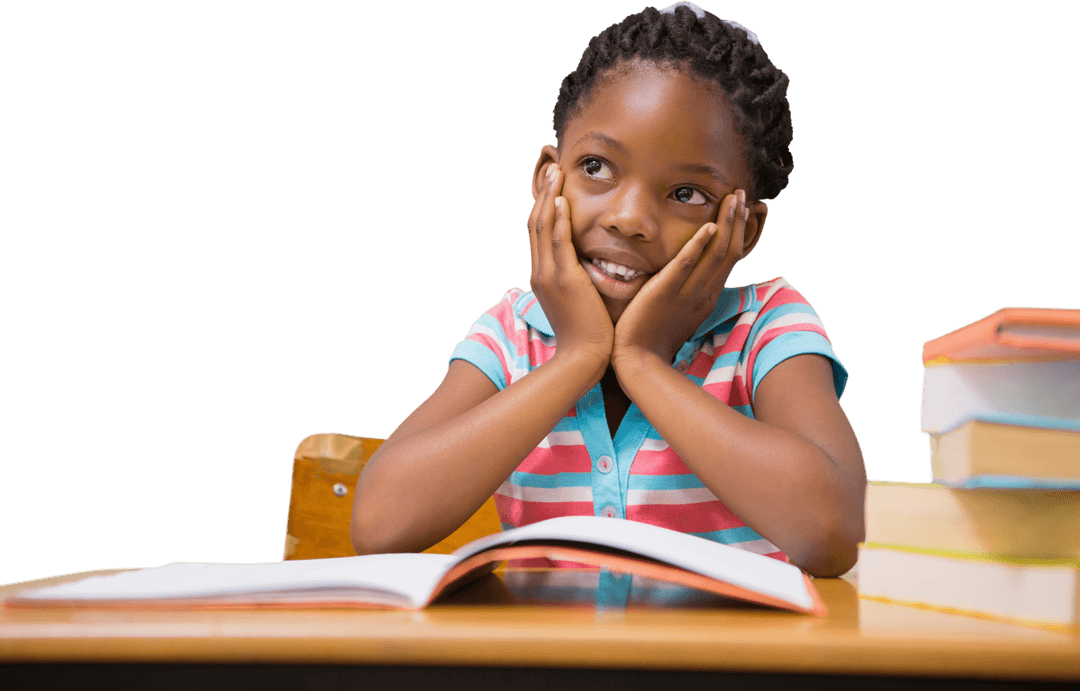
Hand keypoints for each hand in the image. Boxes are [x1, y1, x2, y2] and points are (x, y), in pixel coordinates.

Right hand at [528, 164, 612, 370]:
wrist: (584, 357)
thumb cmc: (588, 333)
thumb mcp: (577, 301)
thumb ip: (577, 279)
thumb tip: (587, 266)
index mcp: (542, 276)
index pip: (538, 232)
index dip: (543, 205)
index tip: (552, 184)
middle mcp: (540, 271)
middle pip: (535, 222)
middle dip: (543, 193)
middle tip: (551, 167)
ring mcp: (549, 275)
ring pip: (542, 226)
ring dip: (548, 196)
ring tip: (556, 172)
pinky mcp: (564, 279)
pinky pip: (557, 242)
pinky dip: (557, 219)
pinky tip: (561, 200)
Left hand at [612, 189, 749, 372]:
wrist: (637, 363)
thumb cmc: (651, 339)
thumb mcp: (678, 313)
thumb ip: (685, 292)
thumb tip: (686, 275)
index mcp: (706, 298)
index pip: (729, 259)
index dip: (738, 233)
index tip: (742, 211)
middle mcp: (703, 294)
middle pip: (729, 251)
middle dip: (737, 221)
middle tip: (742, 194)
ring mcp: (686, 293)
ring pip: (715, 254)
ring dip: (726, 224)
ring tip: (732, 199)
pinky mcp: (665, 293)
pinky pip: (685, 265)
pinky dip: (698, 245)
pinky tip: (708, 226)